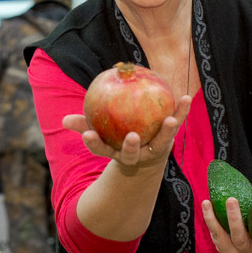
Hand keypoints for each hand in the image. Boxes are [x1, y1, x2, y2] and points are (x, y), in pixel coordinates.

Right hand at [62, 94, 192, 171]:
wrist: (145, 152)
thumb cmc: (116, 136)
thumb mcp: (99, 130)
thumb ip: (84, 124)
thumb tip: (65, 121)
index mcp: (115, 152)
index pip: (101, 149)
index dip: (94, 143)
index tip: (87, 134)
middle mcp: (135, 154)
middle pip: (132, 154)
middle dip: (131, 147)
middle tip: (132, 136)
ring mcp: (153, 149)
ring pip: (160, 142)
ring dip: (166, 132)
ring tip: (169, 120)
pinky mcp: (168, 140)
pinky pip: (176, 123)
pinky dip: (182, 112)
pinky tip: (187, 98)